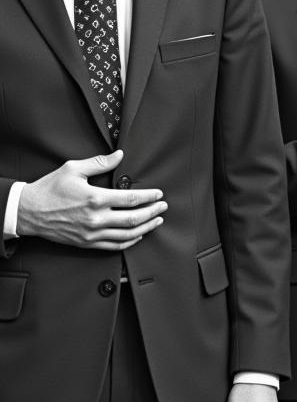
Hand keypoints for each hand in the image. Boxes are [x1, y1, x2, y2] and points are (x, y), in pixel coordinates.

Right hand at [17, 150, 165, 249]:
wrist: (27, 212)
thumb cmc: (49, 189)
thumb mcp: (73, 169)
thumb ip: (100, 163)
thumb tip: (120, 155)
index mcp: (95, 198)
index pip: (131, 198)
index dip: (149, 197)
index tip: (159, 194)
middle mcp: (96, 218)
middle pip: (134, 218)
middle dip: (153, 212)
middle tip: (163, 207)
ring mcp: (92, 233)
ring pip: (127, 234)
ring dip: (146, 228)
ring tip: (157, 221)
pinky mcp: (86, 243)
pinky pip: (113, 246)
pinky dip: (129, 242)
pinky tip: (138, 235)